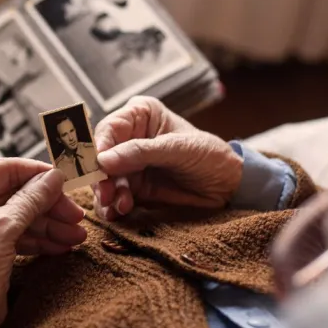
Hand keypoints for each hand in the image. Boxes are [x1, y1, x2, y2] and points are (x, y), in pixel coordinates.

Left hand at [0, 159, 85, 327]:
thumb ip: (29, 200)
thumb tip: (53, 177)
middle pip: (14, 193)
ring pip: (18, 214)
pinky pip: (15, 232)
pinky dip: (38, 238)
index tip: (65, 180)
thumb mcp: (1, 232)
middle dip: (48, 206)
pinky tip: (60, 245)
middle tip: (75, 215)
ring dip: (48, 225)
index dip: (38, 174)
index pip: (3, 170)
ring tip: (75, 235)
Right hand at [93, 96, 242, 219]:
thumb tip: (103, 160)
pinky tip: (119, 212)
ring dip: (107, 194)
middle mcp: (129, 138)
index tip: (98, 167)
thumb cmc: (210, 156)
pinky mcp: (133, 188)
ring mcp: (129, 165)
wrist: (229, 186)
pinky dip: (112, 206)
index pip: (109, 129)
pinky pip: (113, 197)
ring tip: (120, 206)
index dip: (98, 148)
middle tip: (106, 194)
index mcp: (140, 115)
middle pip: (100, 156)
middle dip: (100, 177)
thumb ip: (141, 152)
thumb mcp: (178, 149)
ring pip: (103, 180)